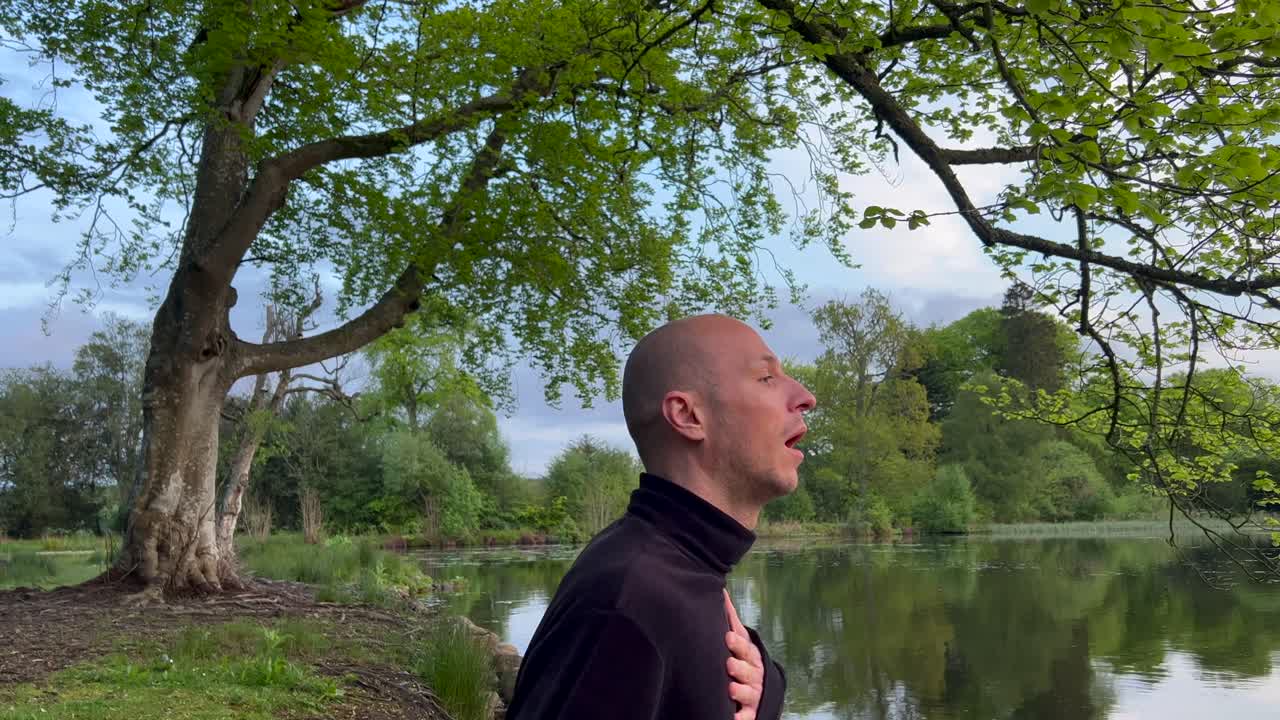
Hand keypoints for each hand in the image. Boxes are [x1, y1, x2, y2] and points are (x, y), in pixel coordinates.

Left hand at [724, 589, 764, 719]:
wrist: (761, 691)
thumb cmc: (744, 660)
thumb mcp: (740, 642)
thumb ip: (731, 620)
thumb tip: (721, 591)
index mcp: (751, 656)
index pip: (745, 648)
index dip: (738, 644)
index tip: (727, 637)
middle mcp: (755, 674)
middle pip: (748, 670)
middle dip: (740, 667)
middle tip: (729, 664)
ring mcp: (753, 693)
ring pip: (748, 693)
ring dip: (741, 691)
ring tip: (731, 689)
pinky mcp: (750, 711)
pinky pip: (746, 716)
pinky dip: (742, 719)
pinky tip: (734, 719)